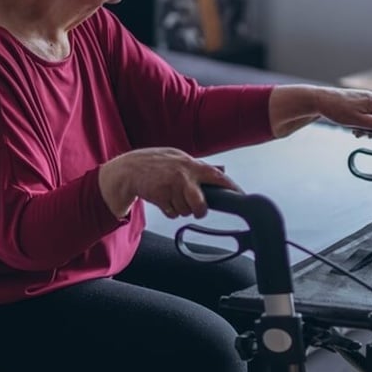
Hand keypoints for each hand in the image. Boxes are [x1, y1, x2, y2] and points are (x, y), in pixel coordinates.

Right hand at [98, 147, 240, 219]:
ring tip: (172, 195)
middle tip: (197, 208)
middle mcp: (183, 176)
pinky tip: (164, 198)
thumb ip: (199, 166)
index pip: (216, 176)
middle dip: (199, 210)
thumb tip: (222, 171)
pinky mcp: (160, 198)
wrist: (130, 169)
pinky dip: (170, 210)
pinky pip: (172, 214)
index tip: (241, 195)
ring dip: (180, 208)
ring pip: (185, 211)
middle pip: (200, 205)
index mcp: (191, 165)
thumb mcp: (180, 158)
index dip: (230, 187)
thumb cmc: (158, 163)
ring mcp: (171, 188)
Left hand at [315, 87, 371, 135]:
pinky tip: (353, 126)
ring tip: (357, 132)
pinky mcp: (358, 100)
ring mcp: (365, 98)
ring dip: (370, 125)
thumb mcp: (357, 121)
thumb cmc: (337, 110)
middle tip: (367, 135)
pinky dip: (363, 120)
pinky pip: (367, 112)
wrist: (320, 101)